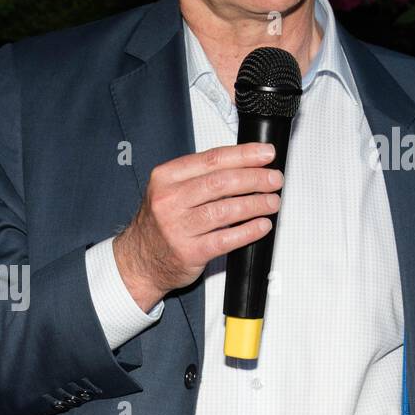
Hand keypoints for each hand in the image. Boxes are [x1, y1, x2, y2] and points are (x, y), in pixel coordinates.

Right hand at [113, 142, 282, 311]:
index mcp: (166, 178)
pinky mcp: (189, 252)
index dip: (244, 155)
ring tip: (272, 202)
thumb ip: (200, 177)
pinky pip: (226, 239)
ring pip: (226, 210)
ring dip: (256, 204)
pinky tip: (261, 225)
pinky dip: (248, 231)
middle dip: (255, 179)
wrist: (139, 261)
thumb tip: (245, 167)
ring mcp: (178, 227)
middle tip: (274, 179)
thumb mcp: (169, 191)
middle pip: (221, 183)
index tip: (266, 154)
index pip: (212, 159)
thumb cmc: (160, 224)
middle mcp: (169, 200)